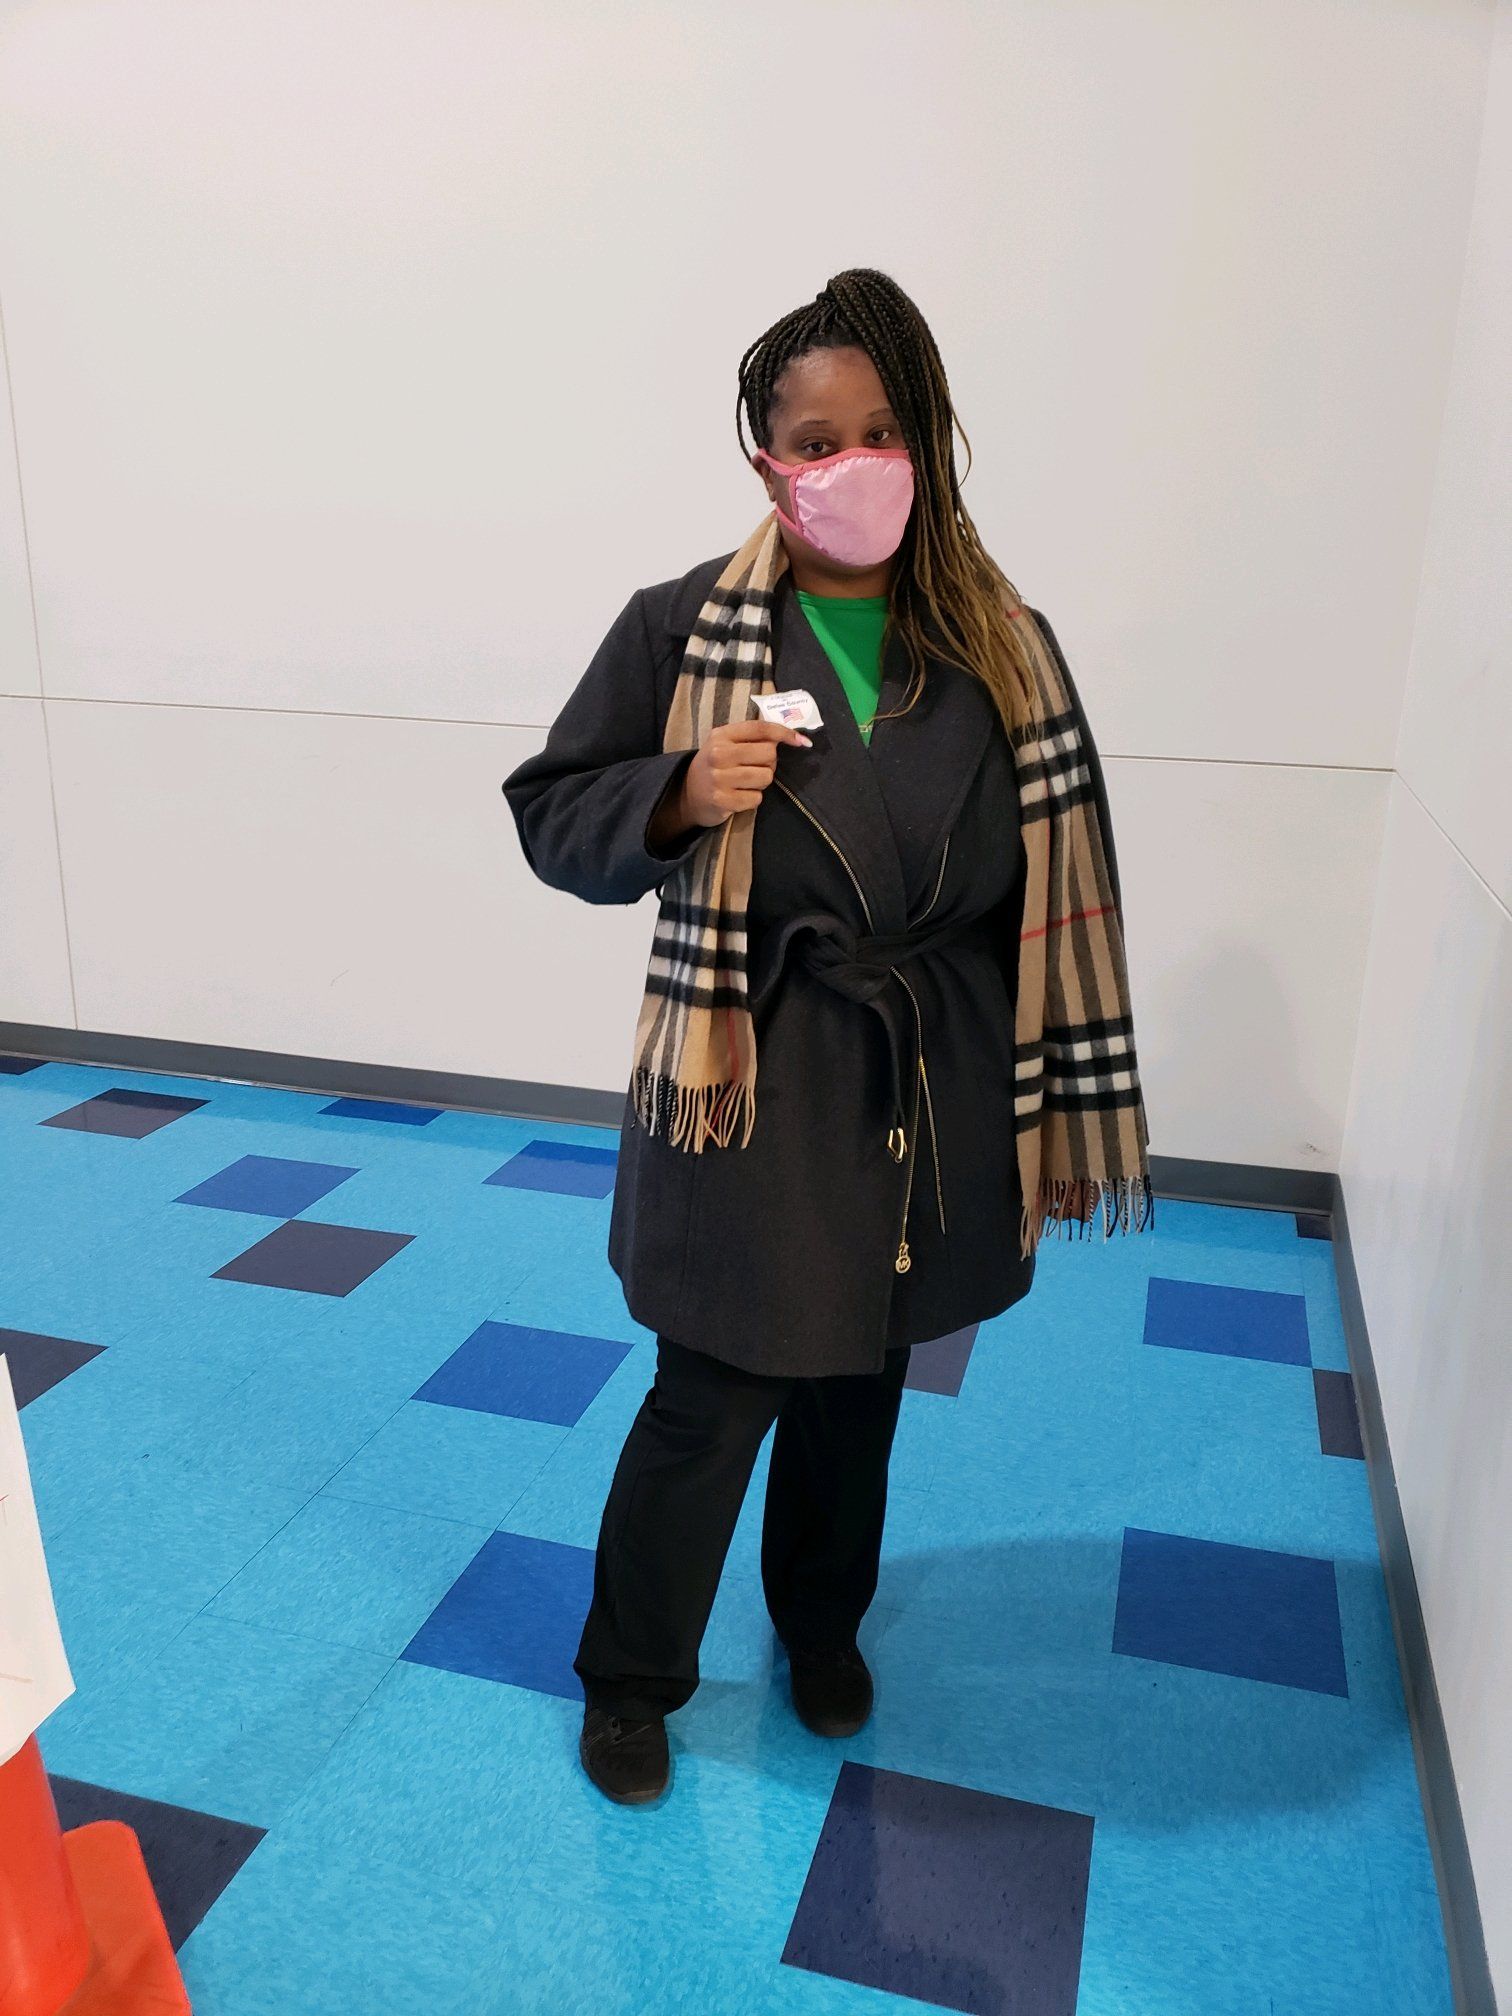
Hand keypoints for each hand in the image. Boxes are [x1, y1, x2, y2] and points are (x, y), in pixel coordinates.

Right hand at [677, 718, 810, 828]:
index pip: (760, 728)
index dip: (784, 733)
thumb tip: (793, 737)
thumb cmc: (715, 766)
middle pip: (768, 754)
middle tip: (756, 767)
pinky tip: (740, 796)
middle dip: (770, 763)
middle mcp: (719, 754)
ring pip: (765, 777)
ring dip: (762, 782)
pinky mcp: (722, 800)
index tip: (801, 741)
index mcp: (722, 735)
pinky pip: (756, 799)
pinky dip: (753, 799)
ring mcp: (719, 778)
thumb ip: (752, 737)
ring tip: (747, 783)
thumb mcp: (726, 743)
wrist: (688, 794)